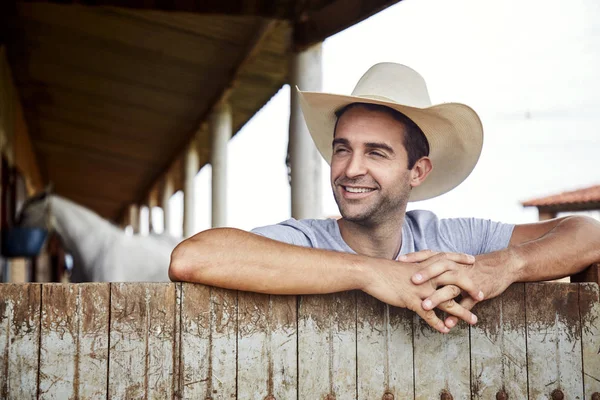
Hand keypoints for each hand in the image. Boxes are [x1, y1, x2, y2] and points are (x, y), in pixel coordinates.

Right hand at [362, 255, 479, 333]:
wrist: (372, 273)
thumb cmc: (386, 270)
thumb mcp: (405, 266)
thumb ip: (417, 267)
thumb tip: (423, 269)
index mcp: (425, 265)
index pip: (448, 259)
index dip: (461, 260)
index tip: (473, 261)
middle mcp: (427, 276)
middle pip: (455, 280)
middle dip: (470, 288)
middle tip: (481, 296)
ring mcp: (421, 289)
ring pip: (447, 302)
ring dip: (461, 313)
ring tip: (473, 320)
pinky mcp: (413, 301)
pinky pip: (429, 315)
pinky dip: (438, 324)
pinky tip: (445, 330)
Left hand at [406, 249, 516, 327]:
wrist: (500, 267)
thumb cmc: (472, 266)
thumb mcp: (453, 261)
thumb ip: (436, 264)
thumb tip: (413, 268)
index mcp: (449, 260)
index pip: (429, 255)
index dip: (415, 257)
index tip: (399, 260)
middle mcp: (456, 269)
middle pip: (439, 269)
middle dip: (425, 274)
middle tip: (412, 281)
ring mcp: (466, 281)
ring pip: (450, 289)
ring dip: (437, 298)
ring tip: (424, 307)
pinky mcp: (476, 293)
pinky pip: (466, 305)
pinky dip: (457, 315)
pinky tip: (448, 324)